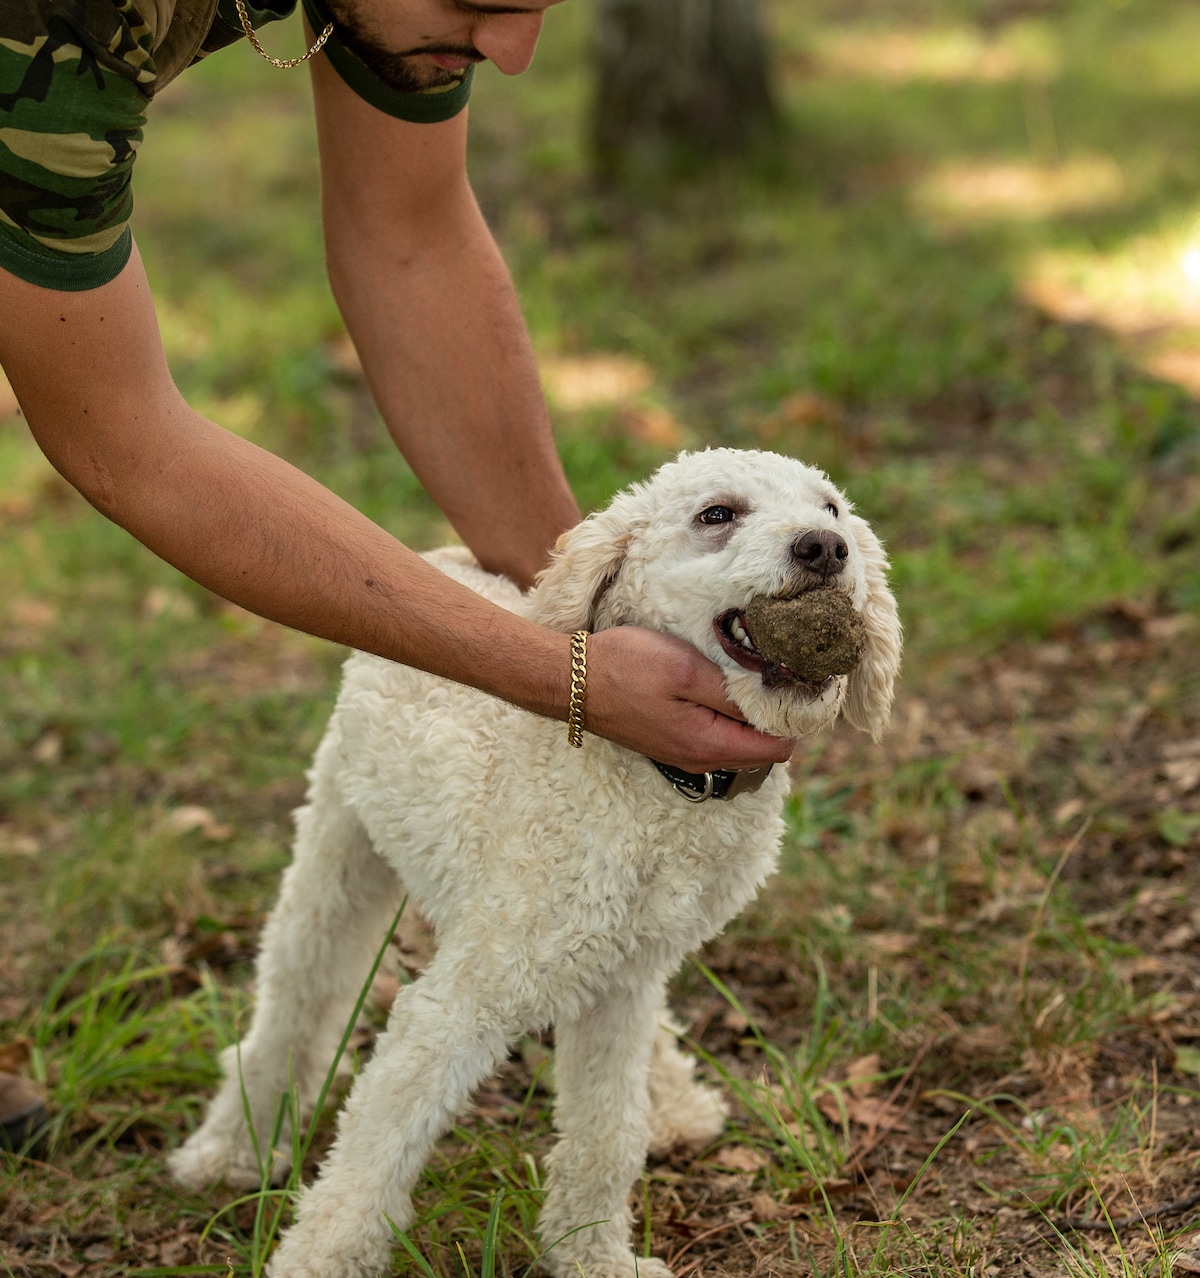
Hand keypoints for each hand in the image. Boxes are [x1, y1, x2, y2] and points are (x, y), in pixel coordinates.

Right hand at [581, 627, 796, 773]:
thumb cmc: (625, 668)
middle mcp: (701, 760)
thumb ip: (733, 691)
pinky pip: (716, 734)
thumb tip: (776, 701)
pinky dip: (726, 713)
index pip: (779, 748)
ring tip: (745, 672)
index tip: (795, 681)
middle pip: (761, 746)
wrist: (572, 681)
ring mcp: (685, 753)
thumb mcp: (686, 670)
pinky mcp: (672, 741)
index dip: (793, 716)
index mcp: (709, 745)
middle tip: (773, 670)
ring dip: (748, 712)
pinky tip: (718, 683)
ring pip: (739, 740)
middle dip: (774, 713)